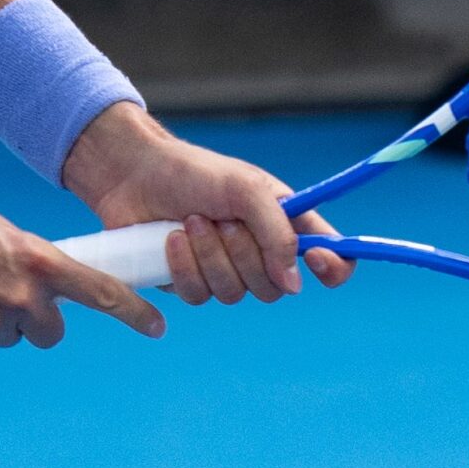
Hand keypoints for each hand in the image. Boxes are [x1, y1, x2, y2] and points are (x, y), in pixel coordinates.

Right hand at [0, 194, 165, 355]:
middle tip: (5, 299)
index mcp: (32, 259)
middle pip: (51, 329)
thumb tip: (41, 283)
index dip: (133, 310)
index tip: (158, 325)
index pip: (98, 290)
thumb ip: (24, 258)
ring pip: (9, 336)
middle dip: (36, 321)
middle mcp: (20, 297)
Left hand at [60, 105, 356, 305]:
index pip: (331, 259)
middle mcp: (260, 252)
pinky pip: (198, 296)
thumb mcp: (246, 189)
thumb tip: (294, 283)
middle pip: (275, 287)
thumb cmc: (195, 172)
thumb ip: (278, 232)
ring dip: (210, 256)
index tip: (316, 259)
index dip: (333, 268)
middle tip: (223, 220)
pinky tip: (171, 239)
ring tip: (191, 221)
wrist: (134, 174)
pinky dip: (184, 266)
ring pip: (233, 294)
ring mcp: (225, 271)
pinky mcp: (190, 282)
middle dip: (245, 254)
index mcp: (285, 224)